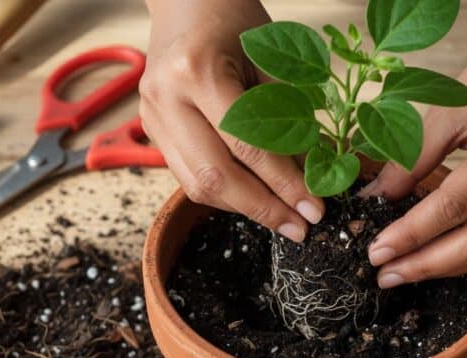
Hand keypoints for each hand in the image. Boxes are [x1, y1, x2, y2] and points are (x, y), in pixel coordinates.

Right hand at [140, 0, 323, 242]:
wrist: (187, 1)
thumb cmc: (235, 22)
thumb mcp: (271, 60)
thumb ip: (290, 117)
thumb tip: (316, 177)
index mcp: (197, 71)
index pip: (247, 146)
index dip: (284, 184)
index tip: (314, 209)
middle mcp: (165, 98)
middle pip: (213, 176)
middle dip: (261, 208)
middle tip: (298, 227)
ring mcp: (150, 115)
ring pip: (196, 184)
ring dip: (241, 207)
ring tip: (280, 217)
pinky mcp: (150, 128)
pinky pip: (187, 174)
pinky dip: (223, 192)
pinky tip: (252, 196)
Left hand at [363, 9, 466, 287]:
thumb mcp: (452, 104)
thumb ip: (413, 153)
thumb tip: (375, 199)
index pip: (454, 205)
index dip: (412, 234)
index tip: (377, 251)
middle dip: (427, 265)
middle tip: (385, 274)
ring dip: (446, 267)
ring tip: (403, 273)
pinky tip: (437, 258)